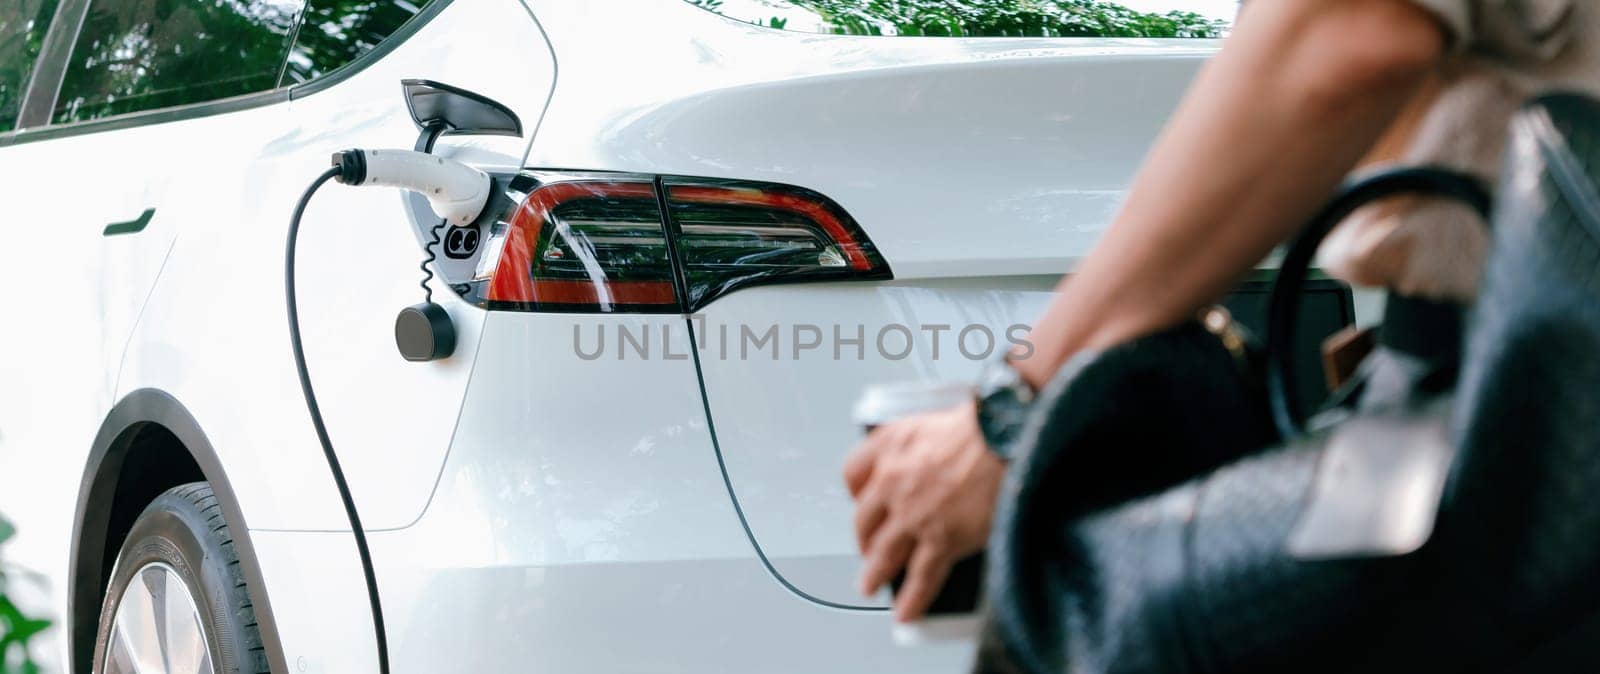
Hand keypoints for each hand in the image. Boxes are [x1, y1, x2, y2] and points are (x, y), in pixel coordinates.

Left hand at [843, 400, 1004, 621]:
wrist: (1007, 434)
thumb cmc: (984, 425)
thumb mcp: (935, 421)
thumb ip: (918, 446)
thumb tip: (925, 464)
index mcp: (890, 445)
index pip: (853, 474)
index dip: (856, 494)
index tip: (861, 503)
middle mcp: (893, 480)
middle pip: (864, 520)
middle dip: (864, 539)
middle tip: (867, 550)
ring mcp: (914, 513)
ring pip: (884, 553)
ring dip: (874, 574)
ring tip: (870, 585)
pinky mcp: (941, 538)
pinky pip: (920, 576)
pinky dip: (912, 599)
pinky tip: (906, 612)